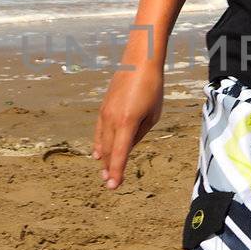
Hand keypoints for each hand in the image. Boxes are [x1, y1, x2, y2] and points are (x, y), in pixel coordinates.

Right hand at [92, 60, 163, 188]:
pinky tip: (97, 153)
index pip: (120, 154)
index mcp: (127, 122)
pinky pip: (99, 131)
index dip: (117, 172)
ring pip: (102, 141)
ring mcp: (105, 113)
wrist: (140, 62)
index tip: (113, 186)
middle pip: (109, 150)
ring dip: (104, 158)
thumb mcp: (152, 115)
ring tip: (104, 173)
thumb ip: (139, 134)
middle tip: (110, 183)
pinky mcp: (104, 107)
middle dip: (109, 168)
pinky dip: (99, 143)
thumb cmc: (152, 88)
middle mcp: (112, 119)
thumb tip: (127, 147)